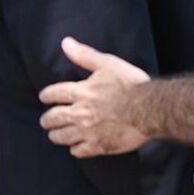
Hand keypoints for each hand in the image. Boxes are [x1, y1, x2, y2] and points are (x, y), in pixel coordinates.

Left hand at [38, 37, 150, 156]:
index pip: (54, 93)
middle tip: (45, 121)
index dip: (47, 95)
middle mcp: (79, 113)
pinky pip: (79, 151)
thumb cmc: (132, 85)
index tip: (44, 97)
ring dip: (56, 135)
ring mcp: (88, 131)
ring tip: (55, 135)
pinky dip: (75, 149)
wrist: (149, 109)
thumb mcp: (108, 64)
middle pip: (53, 118)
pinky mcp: (98, 146)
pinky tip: (76, 148)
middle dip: (47, 120)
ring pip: (62, 137)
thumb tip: (66, 43)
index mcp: (81, 91)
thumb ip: (85, 55)